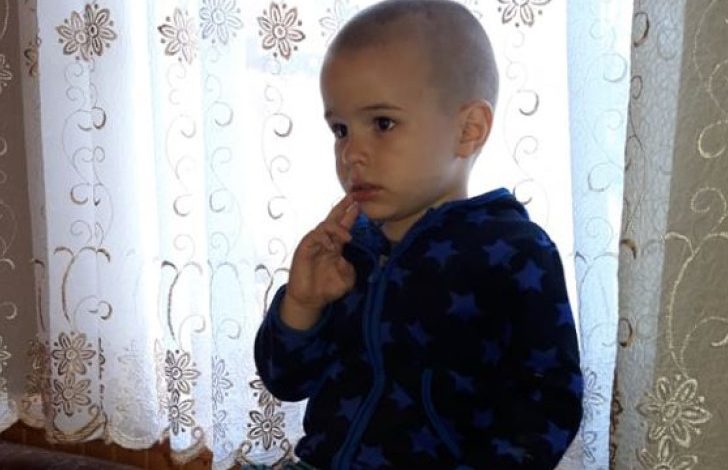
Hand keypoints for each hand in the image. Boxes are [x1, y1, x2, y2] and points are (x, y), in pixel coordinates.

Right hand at [281, 194, 359, 329]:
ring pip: (324, 226)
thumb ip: (349, 269)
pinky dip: (324, 238)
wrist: (310, 299)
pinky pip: (314, 236)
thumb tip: (345, 258)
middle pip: (333, 219)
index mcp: (335, 246)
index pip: (344, 227)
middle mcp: (325, 241)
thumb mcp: (346, 280)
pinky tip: (330, 245)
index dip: (351, 216)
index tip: (359, 205)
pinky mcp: (304, 248)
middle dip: (342, 207)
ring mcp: (314, 243)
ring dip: (337, 228)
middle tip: (352, 197)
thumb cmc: (327, 289)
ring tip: (347, 237)